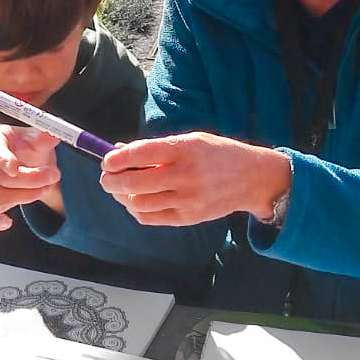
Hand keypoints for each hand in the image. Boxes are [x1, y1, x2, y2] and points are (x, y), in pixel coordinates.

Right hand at [0, 124, 62, 230]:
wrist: (31, 163)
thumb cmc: (32, 148)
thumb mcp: (39, 140)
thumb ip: (45, 138)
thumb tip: (53, 135)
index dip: (4, 160)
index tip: (15, 168)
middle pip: (1, 176)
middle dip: (30, 179)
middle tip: (53, 175)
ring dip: (24, 196)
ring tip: (46, 189)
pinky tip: (7, 222)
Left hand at [100, 133, 290, 226]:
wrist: (252, 178)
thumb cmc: (217, 155)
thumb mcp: (191, 140)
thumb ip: (156, 147)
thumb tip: (119, 151)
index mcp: (186, 149)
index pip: (141, 153)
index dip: (117, 159)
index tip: (107, 161)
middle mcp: (186, 175)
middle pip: (135, 182)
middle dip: (112, 181)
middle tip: (107, 178)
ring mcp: (188, 200)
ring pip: (139, 203)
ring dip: (122, 196)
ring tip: (119, 189)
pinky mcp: (189, 218)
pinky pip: (150, 218)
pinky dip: (136, 210)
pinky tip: (135, 201)